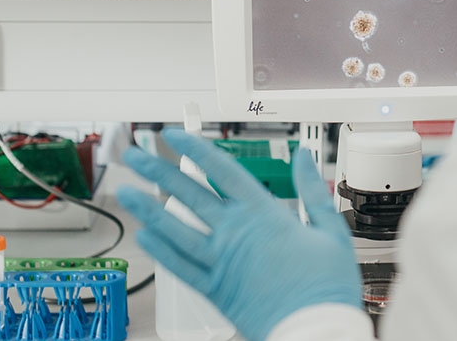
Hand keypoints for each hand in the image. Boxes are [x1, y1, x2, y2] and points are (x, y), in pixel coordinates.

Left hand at [116, 130, 361, 340]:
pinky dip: (159, 250)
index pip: (221, 171)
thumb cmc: (325, 286)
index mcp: (264, 214)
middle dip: (158, 170)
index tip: (175, 135)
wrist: (315, 330)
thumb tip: (305, 158)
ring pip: (173, 229)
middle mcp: (235, 233)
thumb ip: (313, 190)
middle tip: (135, 155)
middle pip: (187, 194)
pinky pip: (179, 266)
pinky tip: (144, 237)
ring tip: (126, 191)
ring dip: (146, 208)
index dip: (195, 149)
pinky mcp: (214, 289)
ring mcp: (220, 261)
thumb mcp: (330, 230)